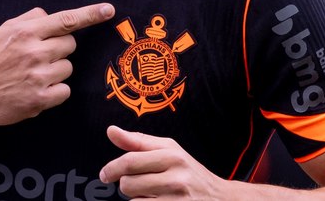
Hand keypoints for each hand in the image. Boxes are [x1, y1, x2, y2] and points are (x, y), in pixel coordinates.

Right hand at [0, 3, 114, 125]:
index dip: (90, 14)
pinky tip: (36, 90)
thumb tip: (49, 15)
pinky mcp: (39, 100)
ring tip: (32, 76)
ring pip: (68, 69)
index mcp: (25, 32)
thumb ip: (28, 20)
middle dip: (60, 50)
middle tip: (38, 58)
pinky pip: (64, 91)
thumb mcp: (2, 31)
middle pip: (71, 46)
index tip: (109, 10)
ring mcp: (37, 77)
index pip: (66, 20)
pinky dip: (55, 92)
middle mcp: (34, 52)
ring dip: (56, 72)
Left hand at [99, 126, 226, 198]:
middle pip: (128, 183)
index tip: (106, 174)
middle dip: (127, 185)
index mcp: (172, 155)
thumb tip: (111, 130)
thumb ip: (138, 141)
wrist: (218, 198)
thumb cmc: (189, 172)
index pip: (130, 161)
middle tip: (139, 184)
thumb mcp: (168, 150)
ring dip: (137, 199)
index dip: (111, 168)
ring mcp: (176, 199)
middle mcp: (175, 176)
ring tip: (152, 194)